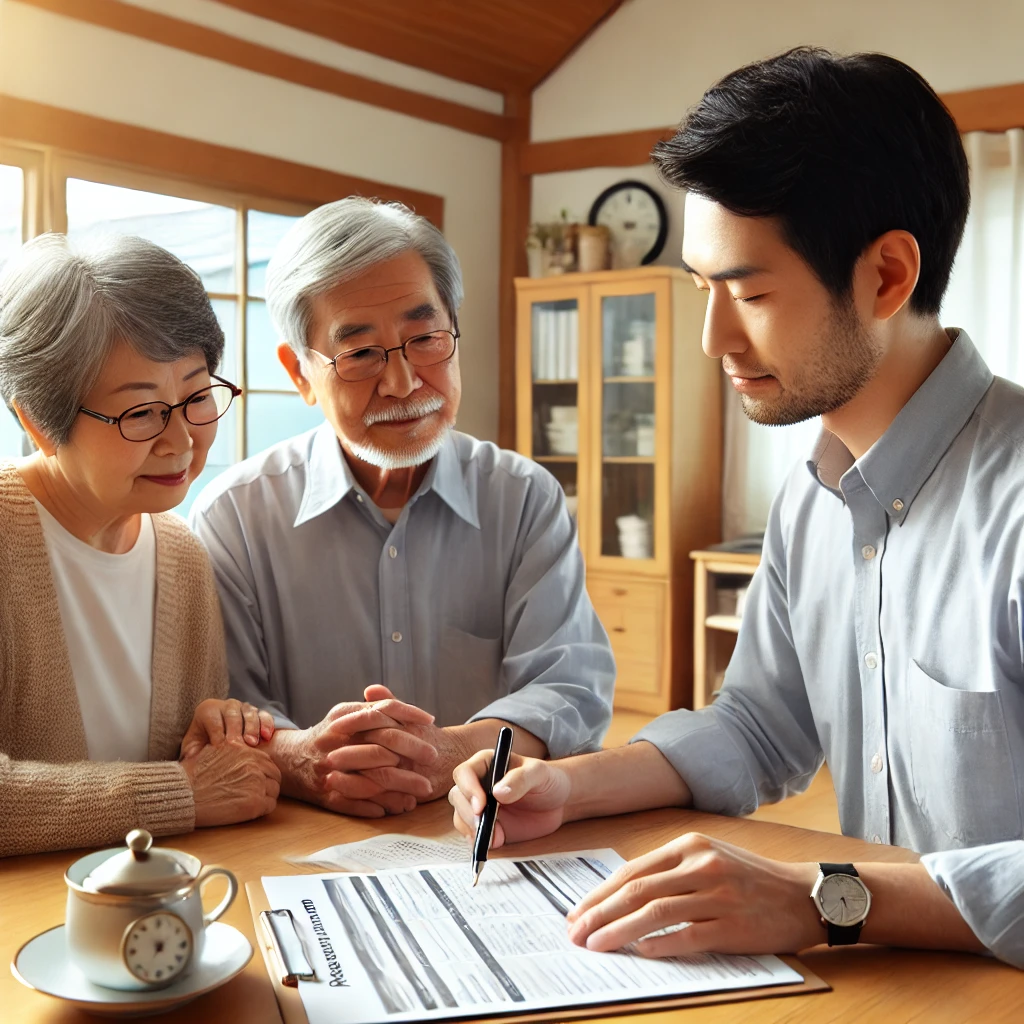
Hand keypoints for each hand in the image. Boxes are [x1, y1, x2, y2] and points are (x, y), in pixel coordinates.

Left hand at [179, 698, 274, 759]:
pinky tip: (266, 737)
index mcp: (207, 711)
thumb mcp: (193, 752)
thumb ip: (191, 754)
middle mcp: (226, 706)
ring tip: (252, 743)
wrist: (217, 751)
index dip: (217, 732)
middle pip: (232, 712)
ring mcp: (244, 709)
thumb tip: (189, 762)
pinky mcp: (259, 715)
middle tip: (238, 745)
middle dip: (235, 729)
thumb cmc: (203, 752)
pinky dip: (266, 724)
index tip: (219, 748)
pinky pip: (264, 715)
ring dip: (252, 727)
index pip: (212, 717)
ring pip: (249, 712)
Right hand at [181, 740, 280, 826]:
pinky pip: (270, 806)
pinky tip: (248, 810)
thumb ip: (234, 750)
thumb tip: (242, 747)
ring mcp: (257, 784)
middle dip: (267, 785)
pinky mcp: (255, 803)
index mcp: (247, 751)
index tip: (255, 781)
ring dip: (265, 797)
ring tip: (249, 802)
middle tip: (255, 794)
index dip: (263, 773)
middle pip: (274, 776)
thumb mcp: (215, 750)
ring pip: (274, 791)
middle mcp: (256, 765)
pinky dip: (262, 809)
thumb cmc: (193, 774)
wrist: (183, 794)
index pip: (268, 763)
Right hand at [273, 692, 438, 817]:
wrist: (288, 760)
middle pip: (381, 747)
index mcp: (343, 717)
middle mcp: (336, 741)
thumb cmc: (328, 735)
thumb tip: (411, 713)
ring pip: (371, 779)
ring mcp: (330, 770)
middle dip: (411, 752)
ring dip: (400, 787)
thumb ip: (375, 709)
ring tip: (422, 791)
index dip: (409, 715)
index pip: (382, 710)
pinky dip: (379, 806)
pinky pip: (355, 803)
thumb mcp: (346, 715)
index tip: (431, 722)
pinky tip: (399, 806)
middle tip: (433, 759)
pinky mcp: (324, 795)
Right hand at [449, 750, 570, 846]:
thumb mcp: (539, 773)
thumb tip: (498, 792)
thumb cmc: (547, 780)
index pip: (464, 773)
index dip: (468, 789)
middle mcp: (478, 784)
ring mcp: (480, 806)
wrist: (558, 802)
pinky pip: (472, 834)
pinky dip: (478, 841)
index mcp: (486, 764)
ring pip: (460, 816)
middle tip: (484, 826)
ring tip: (493, 837)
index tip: (481, 805)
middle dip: (468, 813)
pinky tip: (492, 843)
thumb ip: (520, 779)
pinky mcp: (486, 825)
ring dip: (471, 829)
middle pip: (458, 797)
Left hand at [564, 833, 820, 956]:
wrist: (805, 895)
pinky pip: (688, 936)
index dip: (600, 894)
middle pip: (637, 890)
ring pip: (655, 912)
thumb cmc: (750, 878)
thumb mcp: (709, 857)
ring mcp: (717, 894)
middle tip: (576, 933)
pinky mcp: (732, 924)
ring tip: (597, 945)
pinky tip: (641, 953)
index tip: (578, 913)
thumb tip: (621, 896)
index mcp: (689, 846)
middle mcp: (701, 864)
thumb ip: (670, 872)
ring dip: (620, 931)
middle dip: (600, 913)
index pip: (632, 871)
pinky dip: (660, 945)